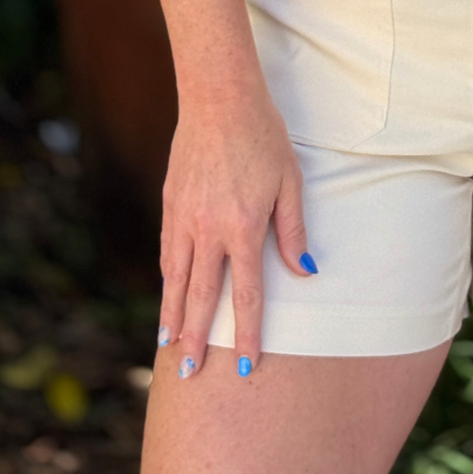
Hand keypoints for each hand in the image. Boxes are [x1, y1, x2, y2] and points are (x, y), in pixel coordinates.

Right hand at [157, 81, 311, 380]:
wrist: (219, 98)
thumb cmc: (264, 137)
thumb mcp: (290, 181)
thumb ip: (294, 231)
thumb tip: (306, 273)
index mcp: (243, 228)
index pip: (246, 295)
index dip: (246, 333)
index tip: (246, 366)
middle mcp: (209, 230)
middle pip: (202, 297)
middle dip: (196, 340)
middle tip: (188, 375)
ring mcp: (184, 217)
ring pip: (175, 279)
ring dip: (172, 316)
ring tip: (168, 347)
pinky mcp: (170, 203)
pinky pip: (167, 250)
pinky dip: (166, 278)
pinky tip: (167, 294)